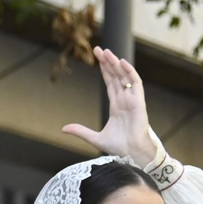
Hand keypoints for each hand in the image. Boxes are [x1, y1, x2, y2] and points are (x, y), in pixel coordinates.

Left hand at [61, 48, 154, 165]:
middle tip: (98, 49)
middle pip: (116, 76)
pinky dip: (130, 72)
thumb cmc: (119, 147)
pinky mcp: (139, 102)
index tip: (97, 57)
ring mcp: (132, 100)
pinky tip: (122, 62)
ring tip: (107, 52)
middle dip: (108, 62)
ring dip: (116, 64)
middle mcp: (125, 100)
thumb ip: (81, 131)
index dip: (104, 70)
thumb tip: (63, 128)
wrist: (132, 154)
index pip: (110, 82)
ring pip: (124, 77)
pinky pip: (136, 84)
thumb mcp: (95, 138)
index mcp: (117, 106)